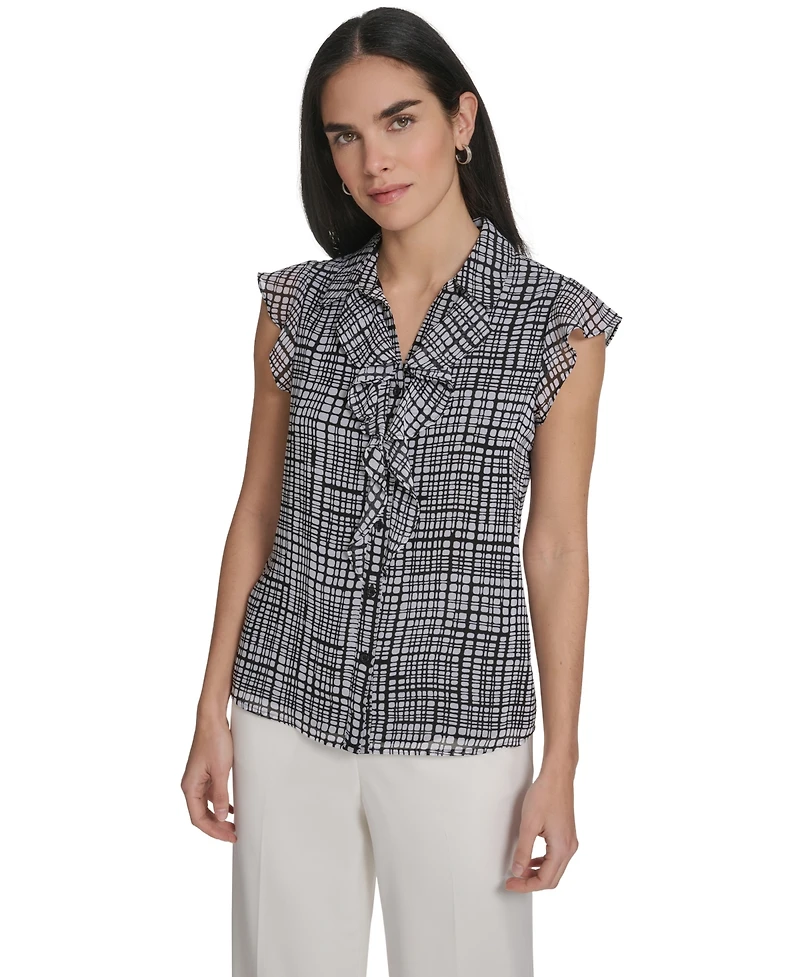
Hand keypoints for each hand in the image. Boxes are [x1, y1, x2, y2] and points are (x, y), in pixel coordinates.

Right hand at [180, 715, 236, 842]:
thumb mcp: (220, 770)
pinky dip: (219, 804)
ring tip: (233, 825)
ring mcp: (197, 779)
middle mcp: (190, 785)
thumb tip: (219, 817)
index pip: (198, 818)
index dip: (213, 831)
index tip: (229, 836)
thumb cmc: (215, 741)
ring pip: (205, 806)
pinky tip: (230, 808)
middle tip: (234, 834)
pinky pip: (210, 795)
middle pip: (201, 815)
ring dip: (218, 817)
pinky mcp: (205, 772)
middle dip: (216, 827)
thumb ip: (219, 795)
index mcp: (190, 786)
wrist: (213, 719)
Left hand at [505, 767, 577, 890]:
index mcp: (562, 848)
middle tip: (512, 882)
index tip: (510, 884)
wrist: (557, 776)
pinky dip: (542, 863)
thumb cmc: (545, 795)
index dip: (526, 885)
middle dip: (531, 883)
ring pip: (554, 869)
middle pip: (552, 878)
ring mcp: (570, 842)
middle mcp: (570, 848)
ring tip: (519, 872)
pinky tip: (530, 860)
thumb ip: (523, 850)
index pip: (545, 880)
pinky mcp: (567, 835)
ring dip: (537, 874)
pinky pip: (556, 858)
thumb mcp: (529, 824)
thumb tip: (518, 871)